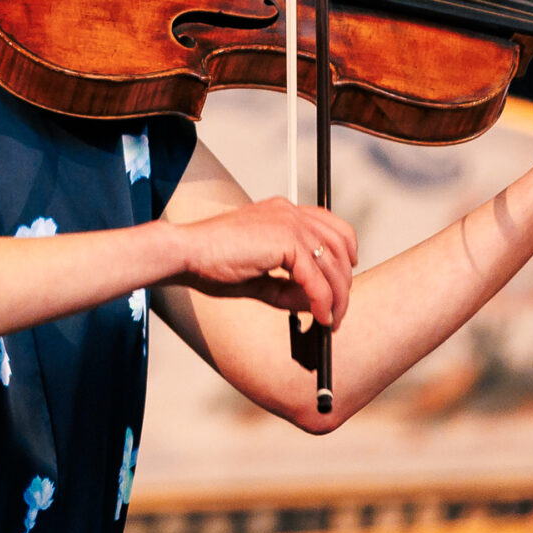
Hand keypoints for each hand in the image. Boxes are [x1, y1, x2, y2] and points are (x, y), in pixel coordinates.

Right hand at [178, 197, 358, 326]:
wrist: (187, 254)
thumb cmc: (212, 264)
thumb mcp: (260, 278)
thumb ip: (289, 287)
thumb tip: (318, 305)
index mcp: (281, 212)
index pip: (330, 225)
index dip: (345, 252)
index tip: (343, 279)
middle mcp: (289, 212)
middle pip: (339, 245)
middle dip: (343, 284)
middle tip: (338, 313)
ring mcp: (289, 222)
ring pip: (332, 263)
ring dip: (337, 297)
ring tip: (331, 320)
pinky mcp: (286, 239)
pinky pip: (316, 278)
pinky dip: (322, 301)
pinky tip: (319, 318)